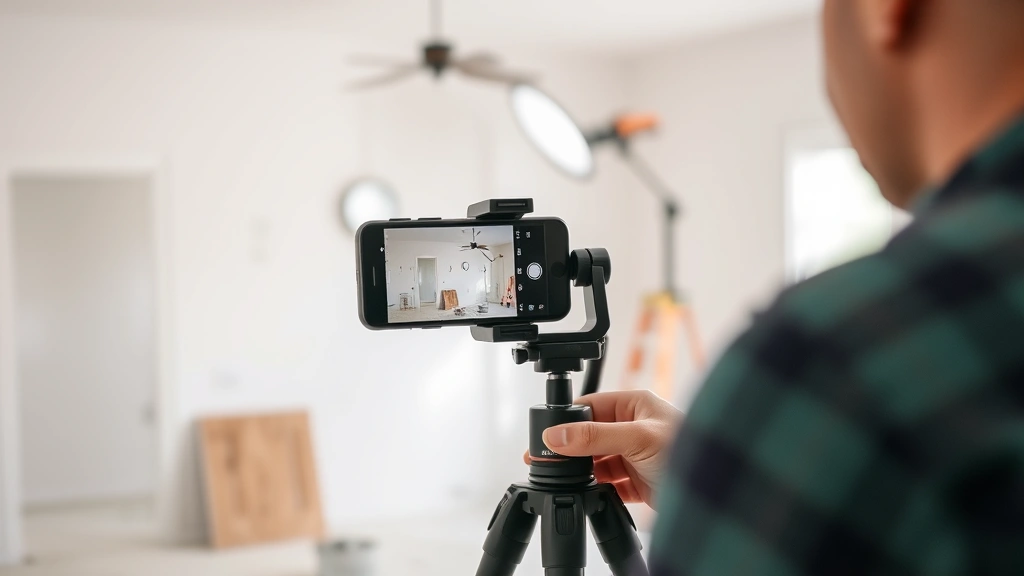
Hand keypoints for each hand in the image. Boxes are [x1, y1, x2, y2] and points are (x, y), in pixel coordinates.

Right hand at [523, 390, 681, 508]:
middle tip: (544, 460)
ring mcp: (635, 456)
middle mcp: (634, 428)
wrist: (718, 493)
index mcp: (636, 405)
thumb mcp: (638, 438)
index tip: (545, 436)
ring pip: (597, 462)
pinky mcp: (638, 482)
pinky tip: (588, 492)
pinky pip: (608, 484)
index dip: (566, 420)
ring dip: (582, 470)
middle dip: (569, 449)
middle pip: (590, 436)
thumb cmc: (693, 451)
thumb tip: (557, 434)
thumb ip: (595, 436)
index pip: (590, 406)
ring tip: (563, 478)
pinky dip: (597, 489)